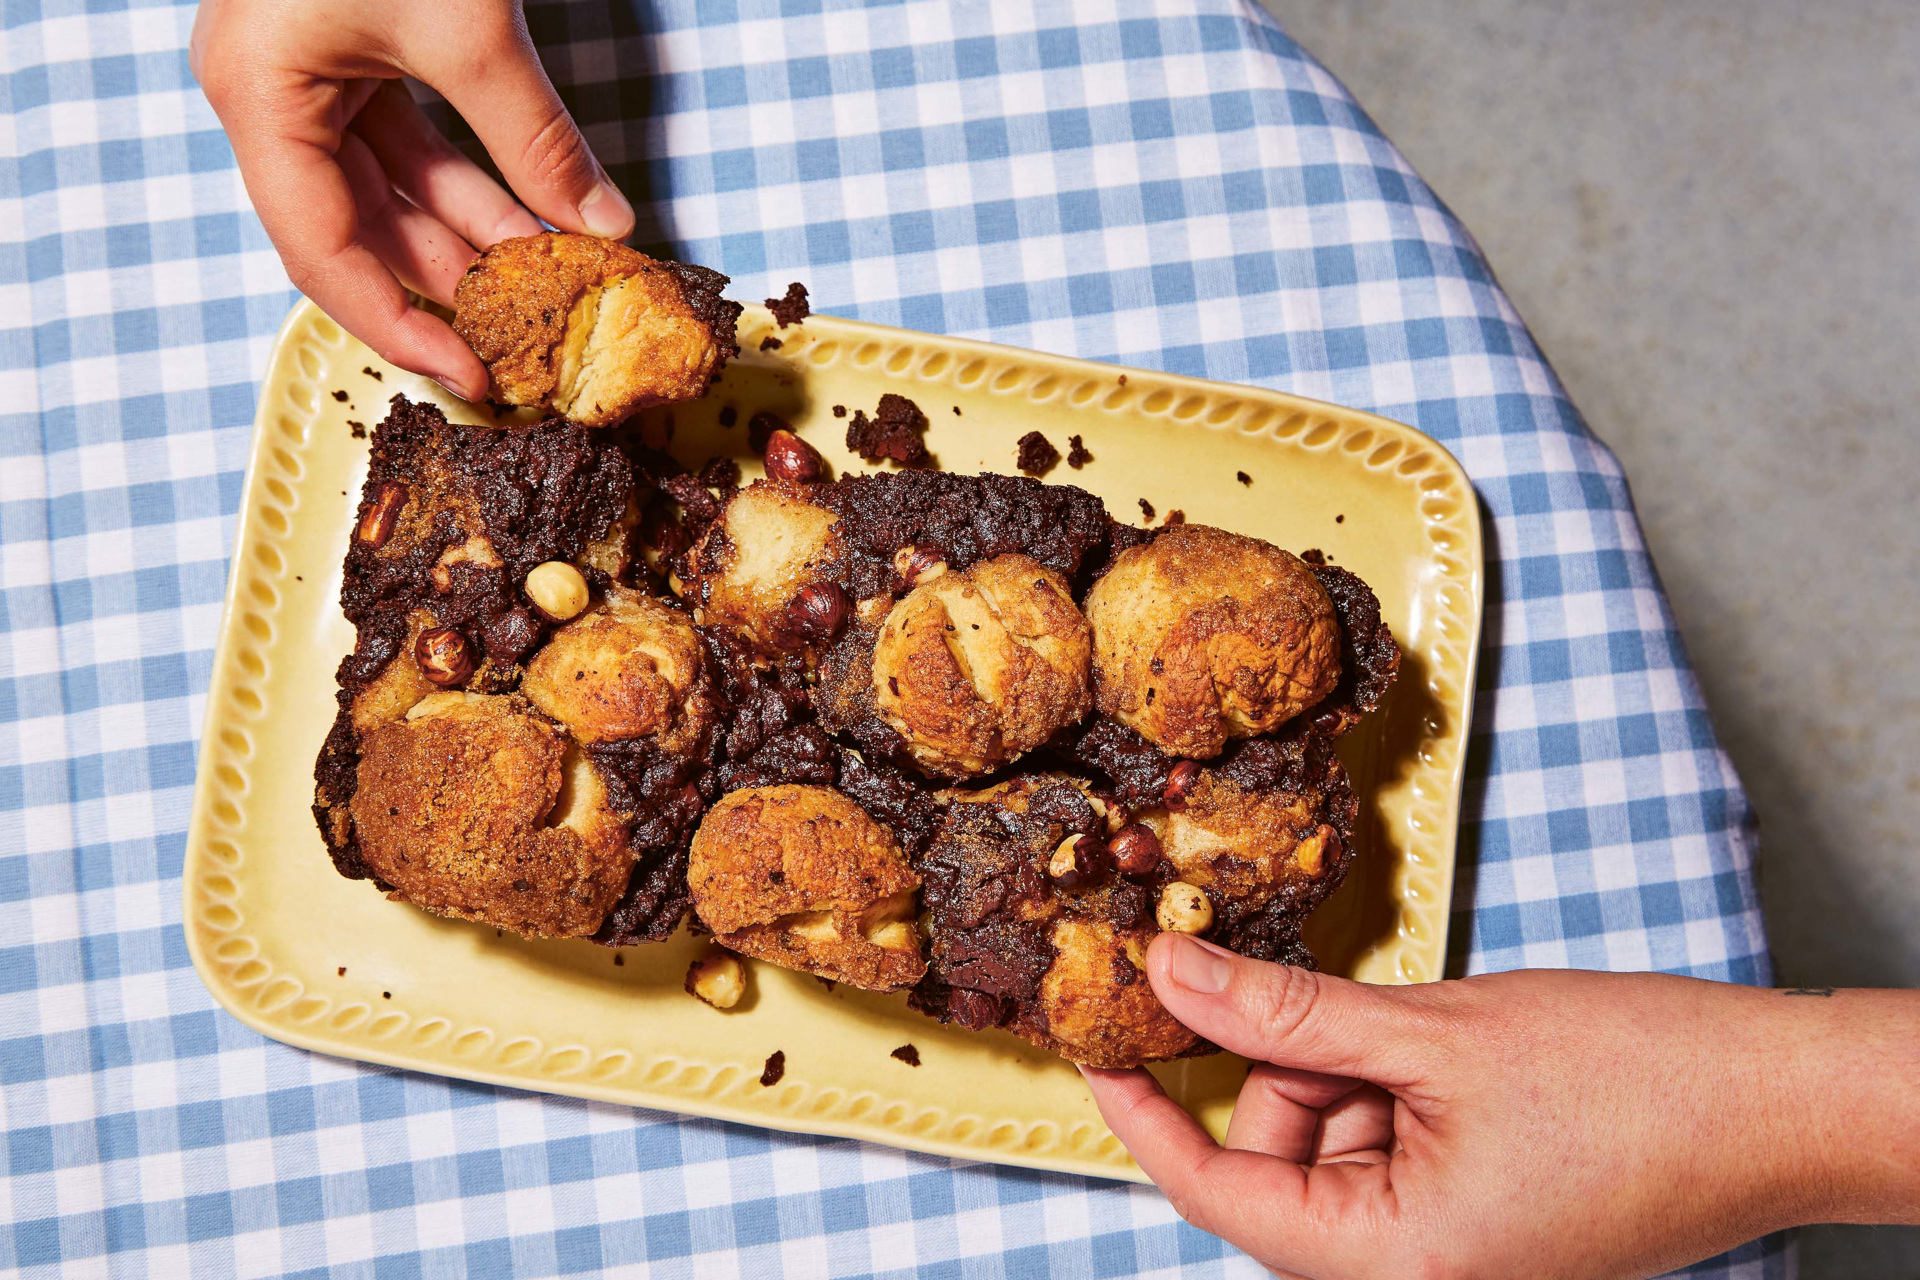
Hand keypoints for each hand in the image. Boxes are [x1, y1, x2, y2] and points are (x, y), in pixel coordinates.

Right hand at [191, 0, 634, 398]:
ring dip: (478, 236)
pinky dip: (478, 180)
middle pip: (362, 229)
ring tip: (557, 288)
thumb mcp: (467, 28)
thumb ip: (534, 139)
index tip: (474, 375)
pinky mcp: (356, 51)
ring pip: (397, 189)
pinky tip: (542, 221)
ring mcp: (312, 74)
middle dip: (455, 282)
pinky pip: (415, 142)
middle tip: (534, 340)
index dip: (400, 323)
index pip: (323, 254)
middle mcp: (272, 96)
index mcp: (261, 97)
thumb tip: (605, 231)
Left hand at [1082, 935, 1919, 1279]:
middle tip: (1328, 1002)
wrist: (1777, 1102)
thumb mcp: (1431, 1030)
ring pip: (1330, 1158)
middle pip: (1279, 1170)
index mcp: (1396, 1267)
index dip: (1146, 1116)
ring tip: (1430, 1035)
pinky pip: (1385, 1165)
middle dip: (1288, 1075)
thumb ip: (1284, 1014)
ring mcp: (1450, 1266)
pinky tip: (1447, 1058)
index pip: (1220, 1195)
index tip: (1102, 1044)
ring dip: (1347, 1080)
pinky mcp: (1478, 1235)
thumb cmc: (1631, 1074)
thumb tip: (1172, 975)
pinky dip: (1388, 1099)